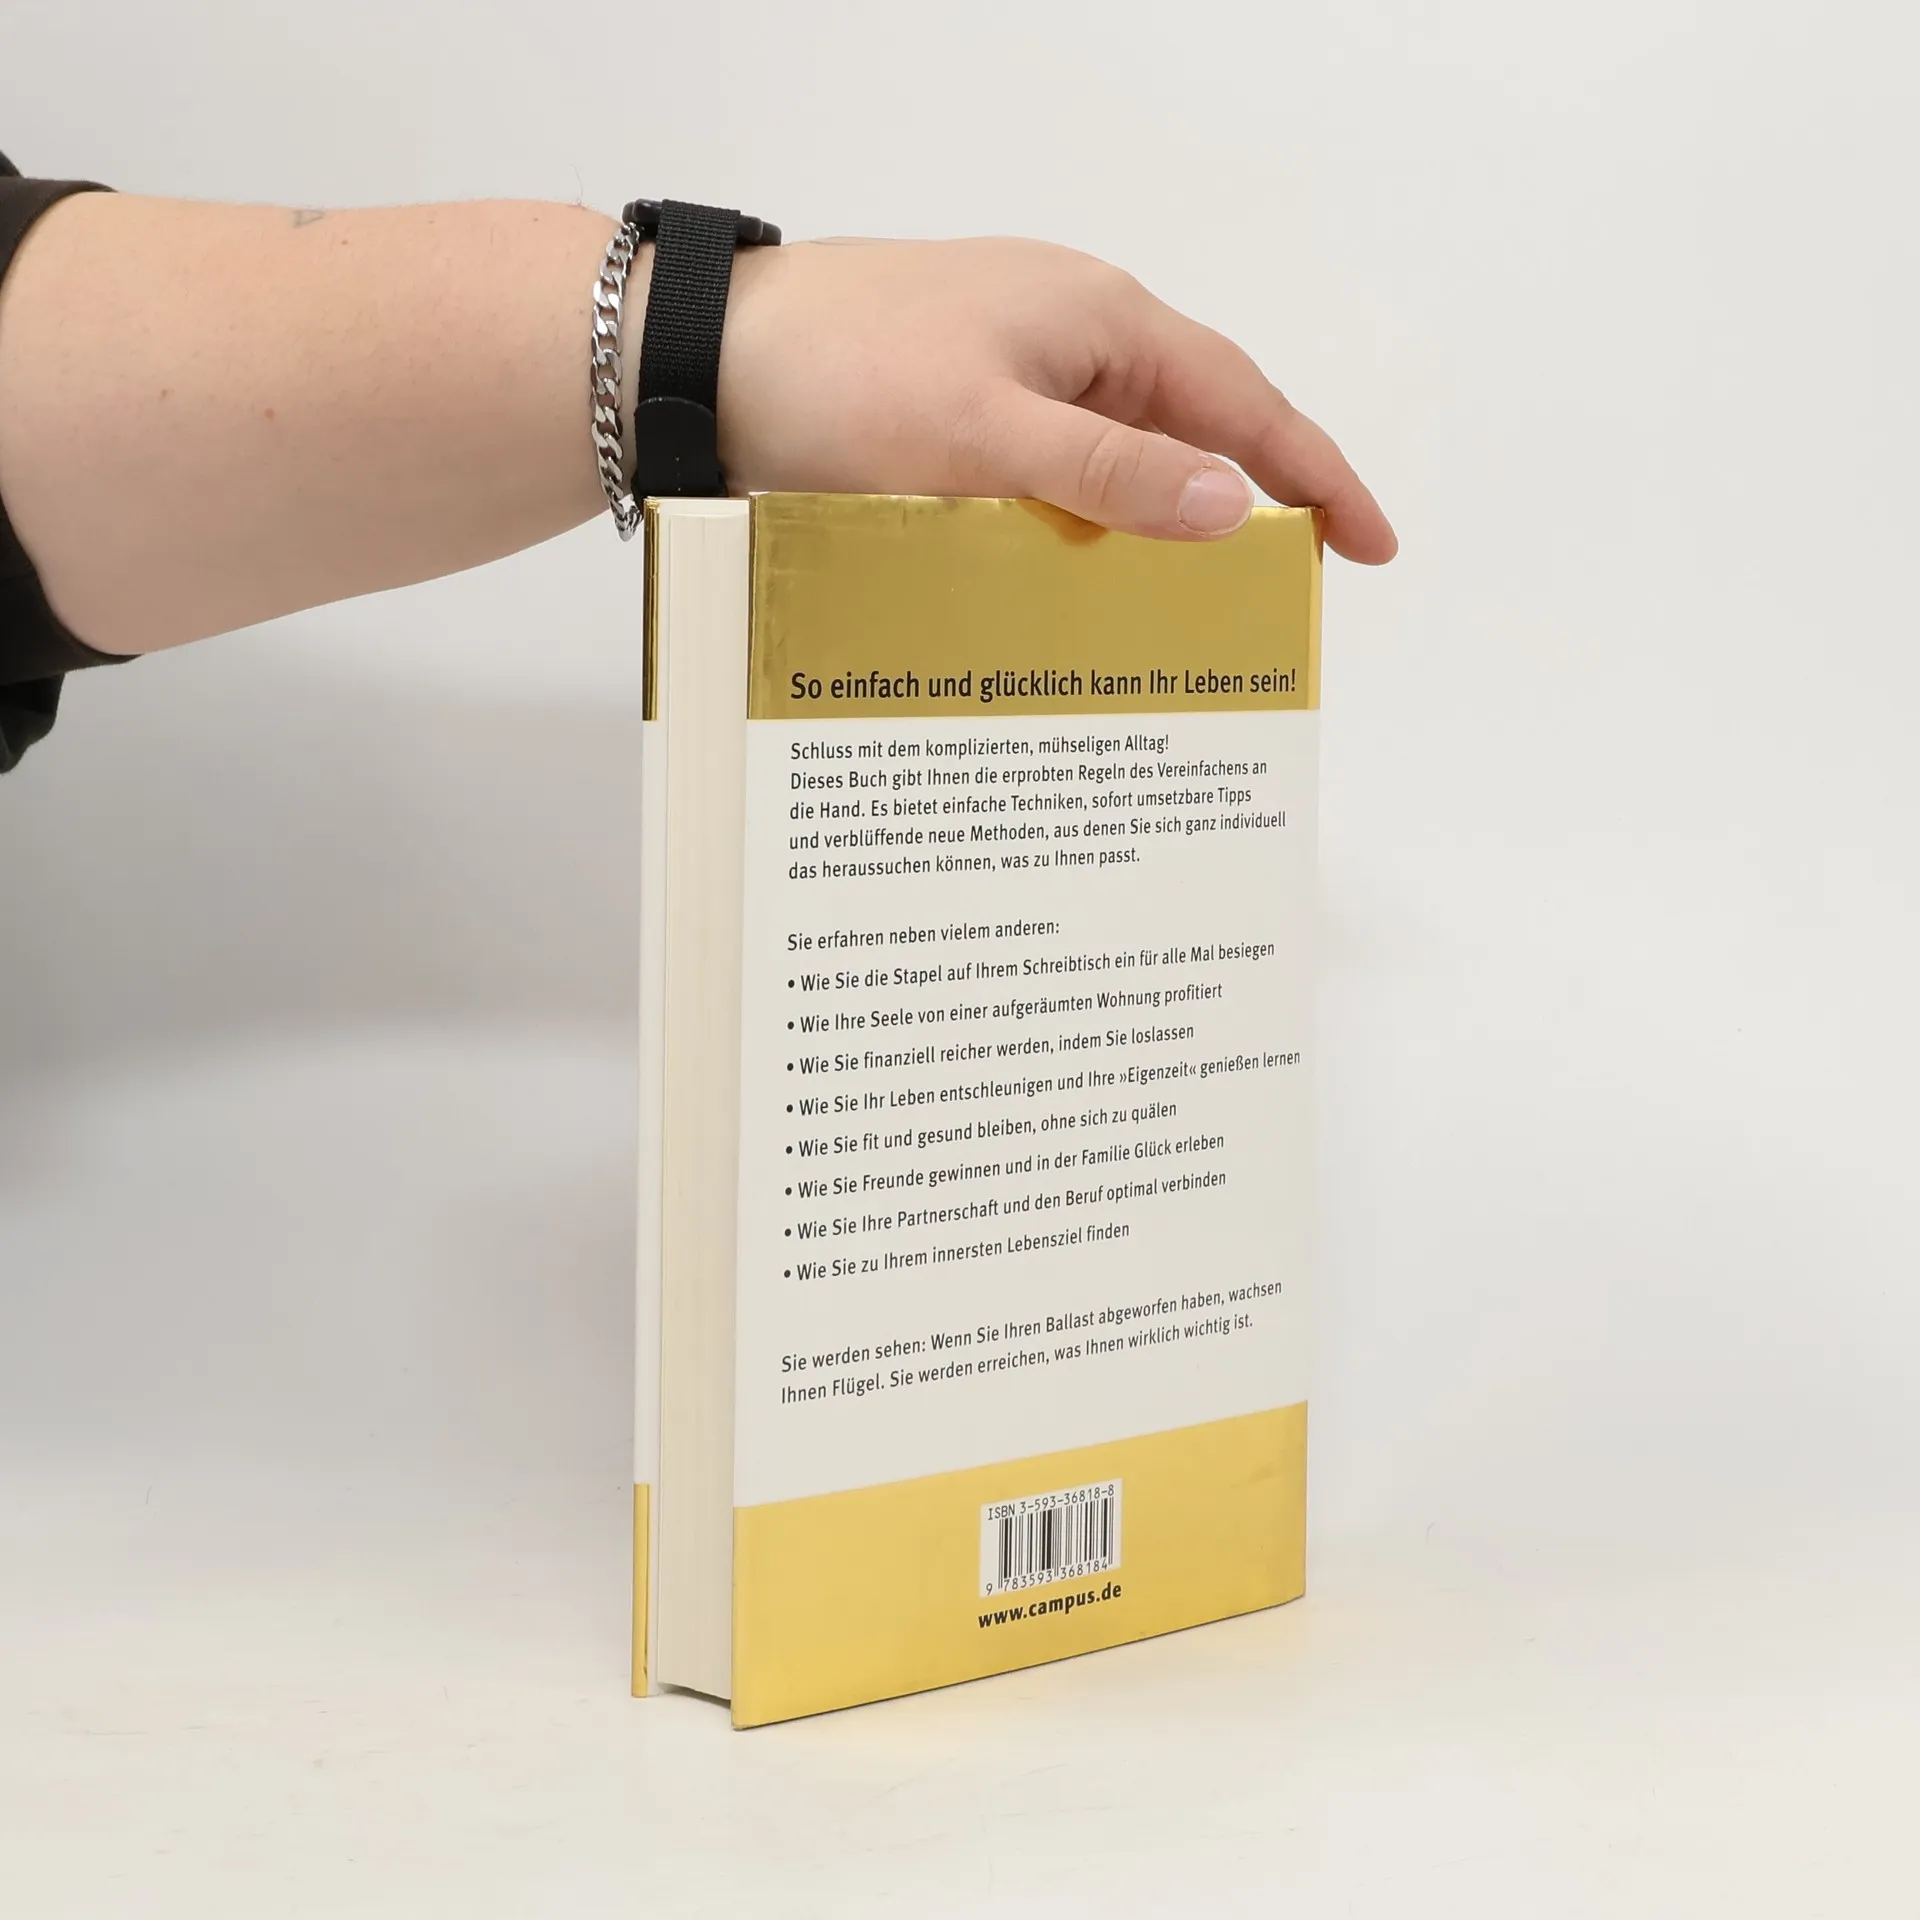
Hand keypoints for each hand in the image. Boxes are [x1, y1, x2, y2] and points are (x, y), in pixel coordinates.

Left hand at [720, 236, 1394, 561]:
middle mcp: (1067, 340)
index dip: (1315, 477)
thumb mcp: (988, 434)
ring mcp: (1012, 377)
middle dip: (1243, 512)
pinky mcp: (958, 419)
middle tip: (1284, 598)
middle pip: (1188, 432)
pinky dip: (1079, 532)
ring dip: (1151, 533)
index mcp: (1098, 320)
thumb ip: (1111, 475)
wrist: (703, 361)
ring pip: (1115, 464)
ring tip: (1186, 620)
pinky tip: (1080, 590)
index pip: (1240, 404)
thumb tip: (1227, 507)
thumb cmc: (842, 376)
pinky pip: (1052, 480)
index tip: (1372, 545)